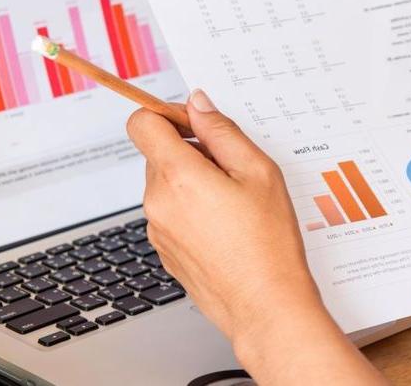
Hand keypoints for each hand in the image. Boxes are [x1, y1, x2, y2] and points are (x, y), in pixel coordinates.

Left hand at [126, 91, 318, 338]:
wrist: (265, 306)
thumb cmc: (268, 244)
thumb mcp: (259, 172)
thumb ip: (223, 131)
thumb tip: (198, 103)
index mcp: (178, 177)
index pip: (142, 123)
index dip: (168, 115)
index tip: (195, 124)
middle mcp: (157, 202)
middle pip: (158, 154)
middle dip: (191, 151)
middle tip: (233, 170)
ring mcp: (158, 230)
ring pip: (166, 185)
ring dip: (193, 182)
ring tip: (235, 203)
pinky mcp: (165, 251)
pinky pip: (171, 214)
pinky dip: (192, 209)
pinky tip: (227, 226)